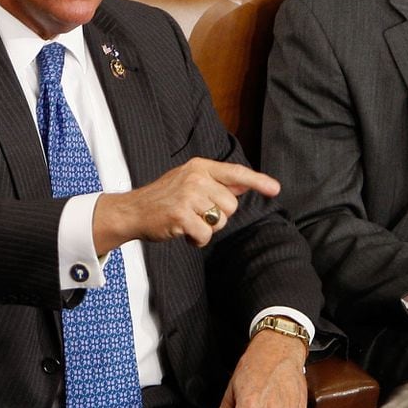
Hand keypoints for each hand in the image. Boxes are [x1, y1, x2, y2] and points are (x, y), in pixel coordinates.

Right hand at [92, 158, 278, 254]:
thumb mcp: (189, 181)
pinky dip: (196, 240)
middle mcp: (195, 178)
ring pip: (220, 222)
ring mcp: (188, 195)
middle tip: (197, 214)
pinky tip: (183, 233)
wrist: (133, 211)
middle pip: (231, 206)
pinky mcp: (181, 215)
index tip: (275, 189)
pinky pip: (206, 235)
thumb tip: (245, 184)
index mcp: (199, 167)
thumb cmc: (163, 198)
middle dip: (218, 217)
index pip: (235, 173)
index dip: (258, 181)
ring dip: (206, 229)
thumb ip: (217, 182)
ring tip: (188, 222)